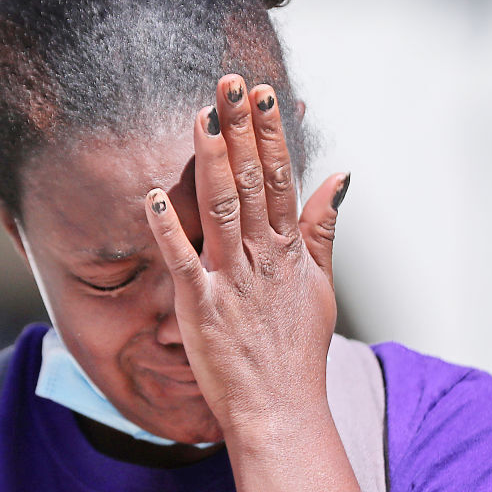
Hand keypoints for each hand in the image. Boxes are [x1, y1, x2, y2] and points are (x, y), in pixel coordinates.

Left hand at [141, 75, 350, 441]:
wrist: (280, 409)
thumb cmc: (296, 351)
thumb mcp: (320, 285)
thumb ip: (323, 228)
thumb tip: (339, 176)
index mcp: (290, 250)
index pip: (282, 179)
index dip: (272, 134)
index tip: (264, 93)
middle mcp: (263, 258)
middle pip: (253, 181)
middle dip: (242, 129)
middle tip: (230, 82)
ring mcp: (231, 280)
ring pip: (221, 208)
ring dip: (211, 160)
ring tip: (201, 117)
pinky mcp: (200, 307)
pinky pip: (181, 260)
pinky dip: (167, 227)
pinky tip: (151, 194)